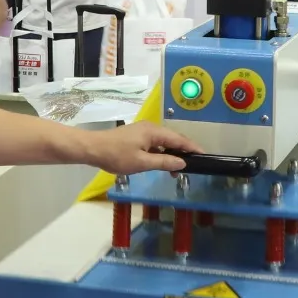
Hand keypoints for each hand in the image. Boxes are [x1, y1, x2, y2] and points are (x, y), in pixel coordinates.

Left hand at [82, 122, 200, 174]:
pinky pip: (155, 143)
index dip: (192, 148)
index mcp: (154, 132)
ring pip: (164, 142)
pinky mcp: (137, 136)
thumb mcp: (142, 162)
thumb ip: (164, 162)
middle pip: (173, 139)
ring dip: (172, 154)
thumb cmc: (117, 156)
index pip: (179, 139)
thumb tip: (183, 163)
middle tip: (195, 165)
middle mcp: (151, 128)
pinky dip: (162, 152)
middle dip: (184, 152)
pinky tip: (163, 163)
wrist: (93, 148)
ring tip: (179, 170)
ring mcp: (143, 131)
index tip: (205, 156)